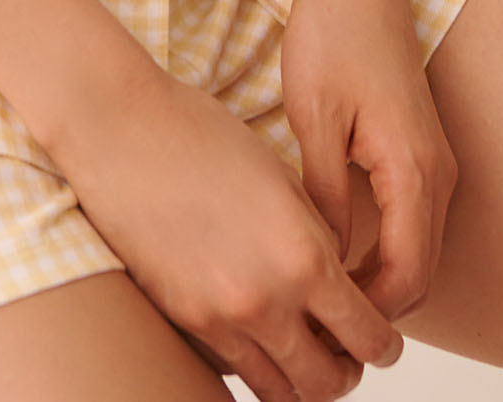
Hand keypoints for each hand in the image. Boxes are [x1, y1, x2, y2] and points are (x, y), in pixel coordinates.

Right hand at [51, 63, 404, 401]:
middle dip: (346, 371)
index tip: (382, 339)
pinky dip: (255, 362)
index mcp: (304, 256)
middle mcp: (267, 299)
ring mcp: (219, 315)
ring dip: (301, 378)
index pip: (368, 335)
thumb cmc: (198, 133)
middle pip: (329, 382)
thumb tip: (337, 282)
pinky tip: (254, 334)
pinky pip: (234, 368)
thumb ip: (316, 237)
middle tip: (344, 352)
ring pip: (282, 389)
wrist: (118, 127)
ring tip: (300, 351)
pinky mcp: (181, 317)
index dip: (385, 345)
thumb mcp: (280, 177)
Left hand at [279, 0, 459, 321]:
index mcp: (412, 170)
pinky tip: (327, 239)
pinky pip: (409, 219)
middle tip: (308, 306)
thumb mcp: (313, 115)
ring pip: (413, 247)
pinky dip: (379, 243)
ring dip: (374, 274)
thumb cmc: (332, 35)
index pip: (407, 275)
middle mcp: (436, 174)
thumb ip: (323, 193)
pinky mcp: (419, 150)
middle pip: (416, 271)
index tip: (315, 314)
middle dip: (370, 301)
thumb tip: (324, 256)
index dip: (366, 308)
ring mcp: (433, 162)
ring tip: (311, 278)